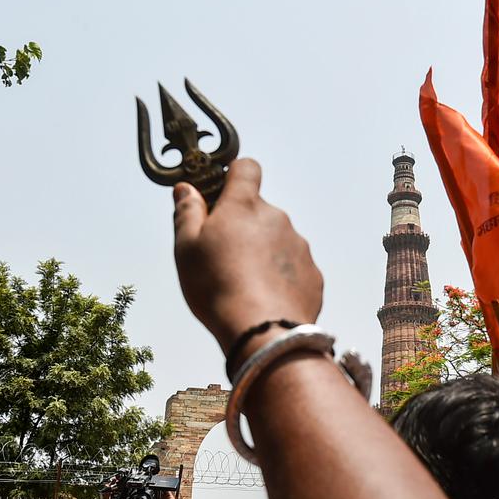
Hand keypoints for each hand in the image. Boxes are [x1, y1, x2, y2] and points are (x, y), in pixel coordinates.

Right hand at [172, 160, 323, 368]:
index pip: (246, 168)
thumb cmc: (217, 287)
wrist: (264, 330)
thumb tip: (186, 189)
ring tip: (244, 286)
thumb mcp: (187, 247)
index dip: (234, 176)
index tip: (221, 195)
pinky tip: (264, 300)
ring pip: (277, 242)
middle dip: (243, 228)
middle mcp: (277, 219)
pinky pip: (293, 269)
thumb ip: (187, 213)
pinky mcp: (312, 275)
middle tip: (223, 258)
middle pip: (259, 212)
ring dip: (263, 254)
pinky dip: (280, 279)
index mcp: (245, 206)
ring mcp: (299, 246)